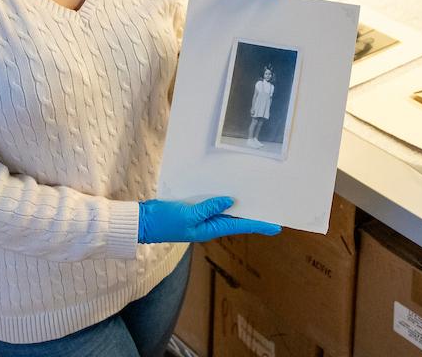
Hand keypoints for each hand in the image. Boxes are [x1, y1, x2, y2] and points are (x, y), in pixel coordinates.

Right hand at [137, 197, 280, 243]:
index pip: (240, 227)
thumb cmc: (165, 221)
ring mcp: (202, 217)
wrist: (144, 222)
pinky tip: (231, 192)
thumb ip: (209, 208)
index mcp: (210, 229)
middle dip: (253, 215)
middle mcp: (209, 224)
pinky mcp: (194, 208)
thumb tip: (231, 201)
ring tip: (257, 199)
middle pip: (237, 219)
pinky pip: (213, 203)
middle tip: (272, 209)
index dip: (259, 225)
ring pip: (227, 211)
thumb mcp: (188, 215)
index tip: (277, 226)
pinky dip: (223, 199)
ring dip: (240, 206)